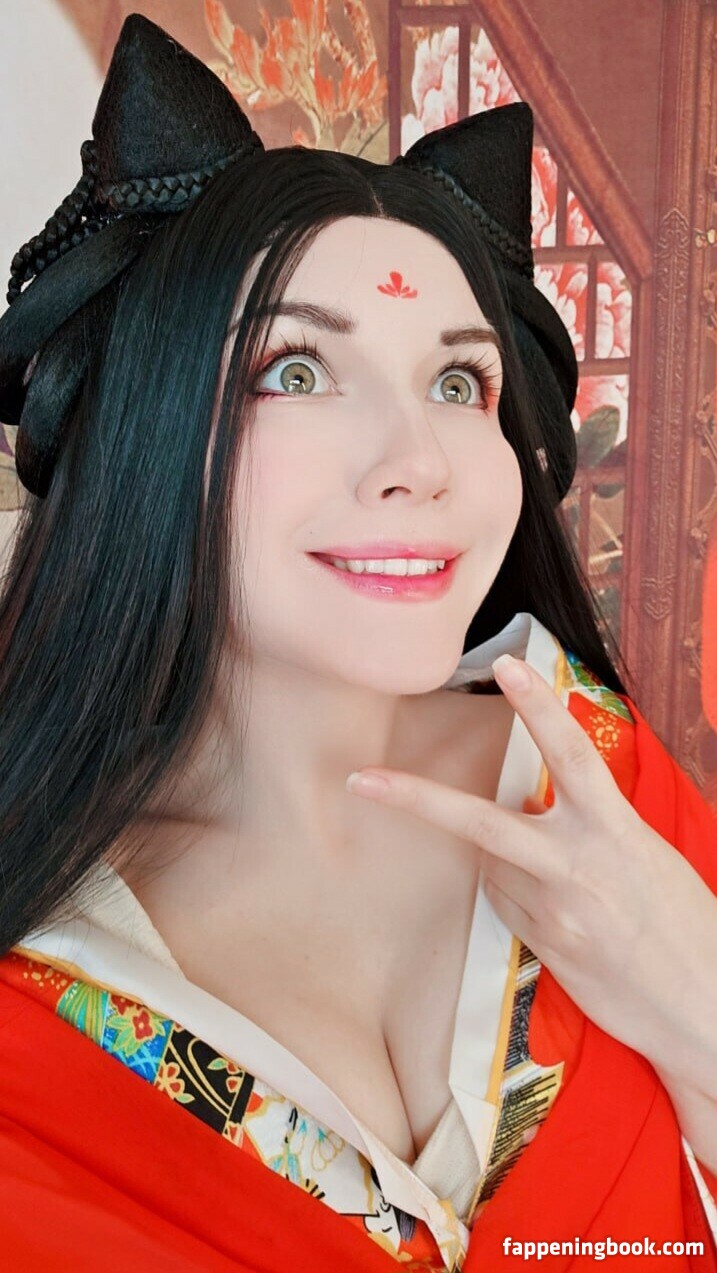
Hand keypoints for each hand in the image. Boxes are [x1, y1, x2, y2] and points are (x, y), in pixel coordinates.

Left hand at [345, 654, 716, 1084]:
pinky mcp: (543, 948)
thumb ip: (594, 826)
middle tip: (363, 780)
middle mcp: (577, 868)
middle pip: (482, 822)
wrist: (704, 1007)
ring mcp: (554, 913)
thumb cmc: (685, 922)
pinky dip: (512, 891)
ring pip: (492, 867)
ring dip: (501, 857)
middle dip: (418, 798)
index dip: (539, 707)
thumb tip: (536, 807)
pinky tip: (555, 907)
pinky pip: (505, 903)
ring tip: (562, 880)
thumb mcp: (649, 856)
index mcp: (617, 831)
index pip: (572, 754)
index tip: (509, 667)